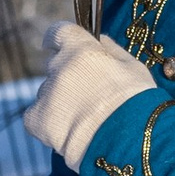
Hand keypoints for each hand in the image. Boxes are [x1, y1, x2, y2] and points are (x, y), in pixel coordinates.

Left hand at [23, 20, 156, 170]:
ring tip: (84, 120)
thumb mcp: (134, 68)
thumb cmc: (138, 104)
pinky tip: (68, 131)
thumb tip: (99, 39)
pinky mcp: (36, 119)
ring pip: (47, 91)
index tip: (59, 44)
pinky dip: (47, 122)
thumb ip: (112, 49)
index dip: (59, 39)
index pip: (59, 32)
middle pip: (55, 65)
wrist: (128, 143)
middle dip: (67, 76)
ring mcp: (46, 93)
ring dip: (60, 100)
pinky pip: (35, 115)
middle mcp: (59, 67)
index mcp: (82, 50)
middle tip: (88, 96)